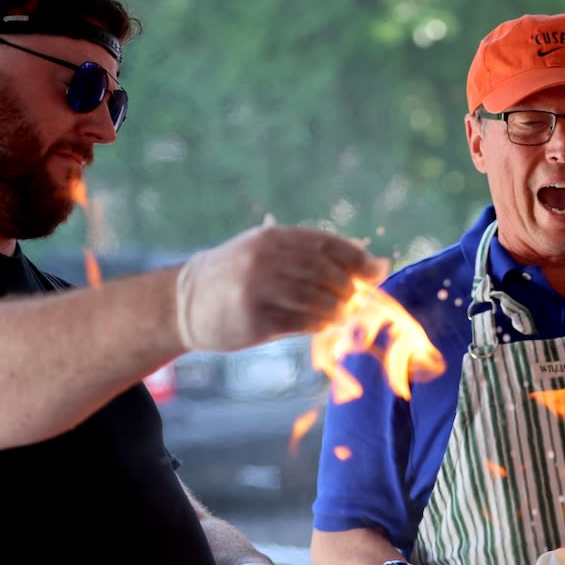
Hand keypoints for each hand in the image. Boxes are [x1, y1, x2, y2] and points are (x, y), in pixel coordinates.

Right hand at [176, 216, 387, 351]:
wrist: (186, 301)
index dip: (358, 259)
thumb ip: (313, 257)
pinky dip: (320, 325)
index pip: (327, 243)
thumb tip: (372, 264)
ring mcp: (256, 287)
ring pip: (315, 299)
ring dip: (338, 310)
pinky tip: (326, 326)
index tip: (378, 271)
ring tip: (344, 316)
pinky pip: (298, 322)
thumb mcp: (269, 254)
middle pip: (324, 272)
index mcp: (273, 237)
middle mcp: (264, 257)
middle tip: (360, 301)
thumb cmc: (239, 278)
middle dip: (350, 288)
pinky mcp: (251, 317)